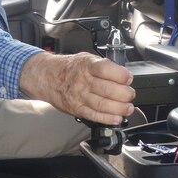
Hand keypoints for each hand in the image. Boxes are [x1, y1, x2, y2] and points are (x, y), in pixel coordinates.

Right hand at [18, 50, 135, 124]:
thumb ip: (103, 66)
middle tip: (130, 95)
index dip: (121, 75)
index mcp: (87, 65)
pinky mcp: (77, 109)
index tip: (128, 78)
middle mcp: (83, 81)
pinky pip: (94, 115)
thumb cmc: (69, 68)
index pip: (106, 69)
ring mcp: (79, 96)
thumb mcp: (86, 58)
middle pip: (108, 89)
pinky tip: (117, 118)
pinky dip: (107, 118)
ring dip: (119, 108)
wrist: (47, 77)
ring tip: (128, 108)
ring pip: (103, 104)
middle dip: (124, 94)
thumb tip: (123, 75)